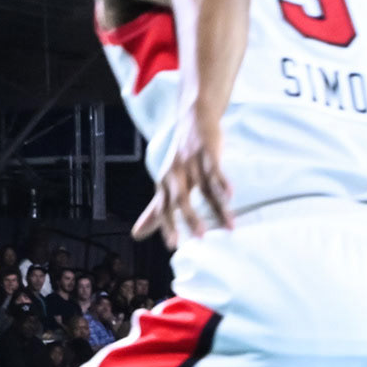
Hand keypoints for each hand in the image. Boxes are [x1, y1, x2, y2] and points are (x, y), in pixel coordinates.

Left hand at [133, 116, 230, 247]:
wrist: (193, 120)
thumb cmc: (180, 160)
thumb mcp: (166, 184)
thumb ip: (155, 211)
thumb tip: (137, 235)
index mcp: (164, 183)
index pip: (163, 208)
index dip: (167, 226)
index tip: (173, 246)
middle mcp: (175, 174)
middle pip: (181, 199)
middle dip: (190, 219)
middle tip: (201, 238)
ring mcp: (192, 162)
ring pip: (204, 188)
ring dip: (217, 208)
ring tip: (229, 226)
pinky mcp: (208, 152)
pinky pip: (215, 169)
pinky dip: (222, 182)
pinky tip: (230, 195)